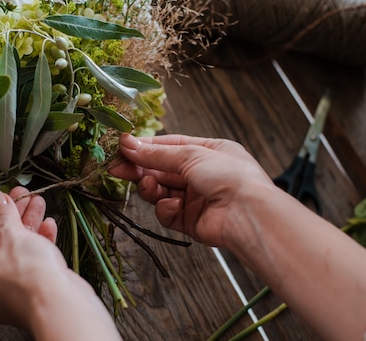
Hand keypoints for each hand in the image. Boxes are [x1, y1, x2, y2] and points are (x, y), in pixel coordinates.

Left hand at [0, 187, 119, 340]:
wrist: (60, 307)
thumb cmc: (26, 276)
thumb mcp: (11, 235)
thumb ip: (2, 214)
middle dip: (7, 216)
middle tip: (18, 195)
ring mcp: (6, 291)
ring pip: (13, 251)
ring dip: (26, 224)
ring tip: (37, 201)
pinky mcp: (29, 292)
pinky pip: (28, 263)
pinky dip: (37, 242)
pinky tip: (48, 224)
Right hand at [109, 133, 274, 246]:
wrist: (248, 215)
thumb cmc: (230, 176)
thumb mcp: (190, 155)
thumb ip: (156, 154)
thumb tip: (127, 144)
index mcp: (208, 151)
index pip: (168, 146)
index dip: (145, 148)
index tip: (122, 148)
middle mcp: (201, 174)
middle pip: (161, 170)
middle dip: (140, 169)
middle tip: (117, 169)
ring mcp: (196, 198)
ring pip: (161, 191)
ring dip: (151, 189)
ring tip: (148, 187)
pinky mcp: (191, 220)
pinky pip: (168, 212)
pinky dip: (166, 209)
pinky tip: (173, 205)